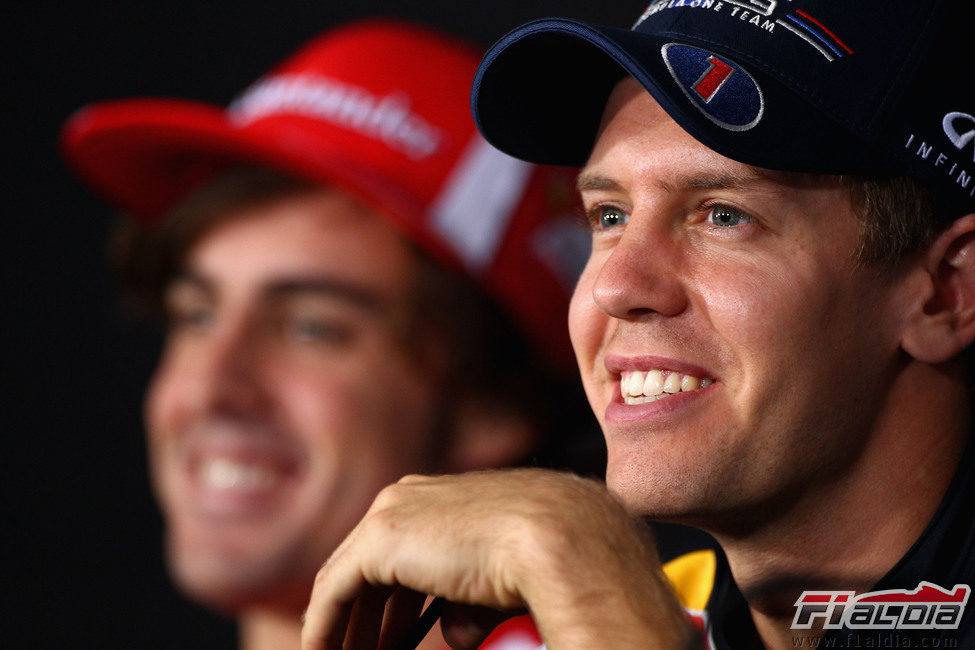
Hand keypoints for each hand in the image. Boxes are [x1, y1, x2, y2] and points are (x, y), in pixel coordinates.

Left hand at [301, 468, 695, 648]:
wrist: (560, 538)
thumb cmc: (551, 560)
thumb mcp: (504, 580)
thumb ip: (471, 602)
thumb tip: (454, 632)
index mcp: (446, 496)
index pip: (405, 552)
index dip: (393, 603)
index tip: (393, 641)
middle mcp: (413, 496)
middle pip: (372, 565)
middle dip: (367, 619)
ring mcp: (393, 512)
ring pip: (349, 580)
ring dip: (345, 629)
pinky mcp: (379, 539)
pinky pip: (335, 593)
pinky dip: (325, 628)